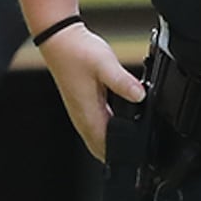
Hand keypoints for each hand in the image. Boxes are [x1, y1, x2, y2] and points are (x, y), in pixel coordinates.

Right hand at [39, 20, 146, 155]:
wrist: (60, 39)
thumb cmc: (77, 51)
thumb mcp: (105, 64)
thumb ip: (123, 82)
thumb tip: (140, 96)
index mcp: (87, 113)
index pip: (104, 147)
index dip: (119, 156)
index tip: (135, 160)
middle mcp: (82, 116)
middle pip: (100, 147)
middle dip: (116, 154)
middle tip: (136, 156)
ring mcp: (80, 110)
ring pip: (97, 137)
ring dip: (110, 142)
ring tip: (130, 143)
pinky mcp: (81, 103)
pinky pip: (96, 124)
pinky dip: (107, 129)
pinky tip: (118, 122)